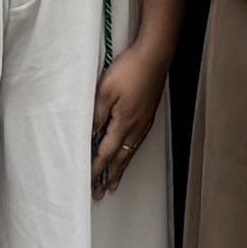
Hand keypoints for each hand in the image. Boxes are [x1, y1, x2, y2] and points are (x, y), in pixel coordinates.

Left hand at [89, 26, 174, 193]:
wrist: (155, 55)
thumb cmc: (130, 69)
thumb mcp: (105, 91)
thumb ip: (97, 114)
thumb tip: (92, 134)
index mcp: (124, 123)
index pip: (106, 152)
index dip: (97, 169)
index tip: (91, 183)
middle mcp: (137, 127)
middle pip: (121, 158)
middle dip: (111, 176)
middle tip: (103, 192)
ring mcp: (145, 121)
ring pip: (131, 151)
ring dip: (122, 167)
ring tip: (116, 180)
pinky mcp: (149, 114)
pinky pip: (138, 141)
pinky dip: (130, 153)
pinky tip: (129, 154)